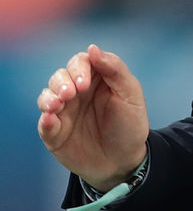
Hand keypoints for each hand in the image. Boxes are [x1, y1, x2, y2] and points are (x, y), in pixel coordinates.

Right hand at [36, 44, 148, 190]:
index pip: (80, 62)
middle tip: (72, 93)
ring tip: (58, 104)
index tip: (84, 82)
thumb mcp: (131, 95)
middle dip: (63, 82)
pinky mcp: (56, 132)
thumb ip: (115, 70)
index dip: (79, 67)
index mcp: (96, 79)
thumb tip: (93, 48)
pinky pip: (44, 123)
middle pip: (60, 76)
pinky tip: (51, 119)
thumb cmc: (130, 125)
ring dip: (49, 97)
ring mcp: (64, 112)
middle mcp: (77, 92)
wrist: (125, 162)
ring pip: (47, 95)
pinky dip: (45, 120)